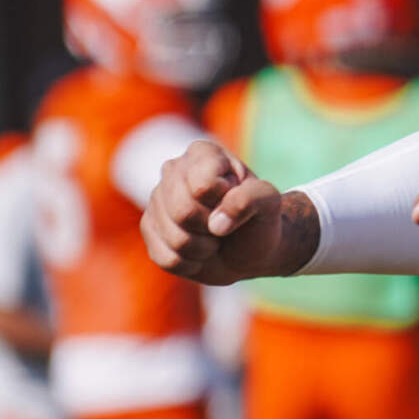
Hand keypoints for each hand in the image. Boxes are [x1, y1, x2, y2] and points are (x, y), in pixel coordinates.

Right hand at [141, 141, 313, 283]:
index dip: (223, 202)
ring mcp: (156, 199)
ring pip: (174, 238)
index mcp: (203, 154)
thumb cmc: (259, 220)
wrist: (250, 250)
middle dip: (212, 229)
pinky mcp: (149, 229)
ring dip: (203, 248)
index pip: (202, 186)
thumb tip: (216, 223)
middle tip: (224, 225)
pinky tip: (199, 251)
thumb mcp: (270, 203)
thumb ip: (251, 199)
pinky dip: (191, 263)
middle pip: (182, 212)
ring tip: (213, 238)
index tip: (235, 200)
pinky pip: (166, 258)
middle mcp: (173, 170)